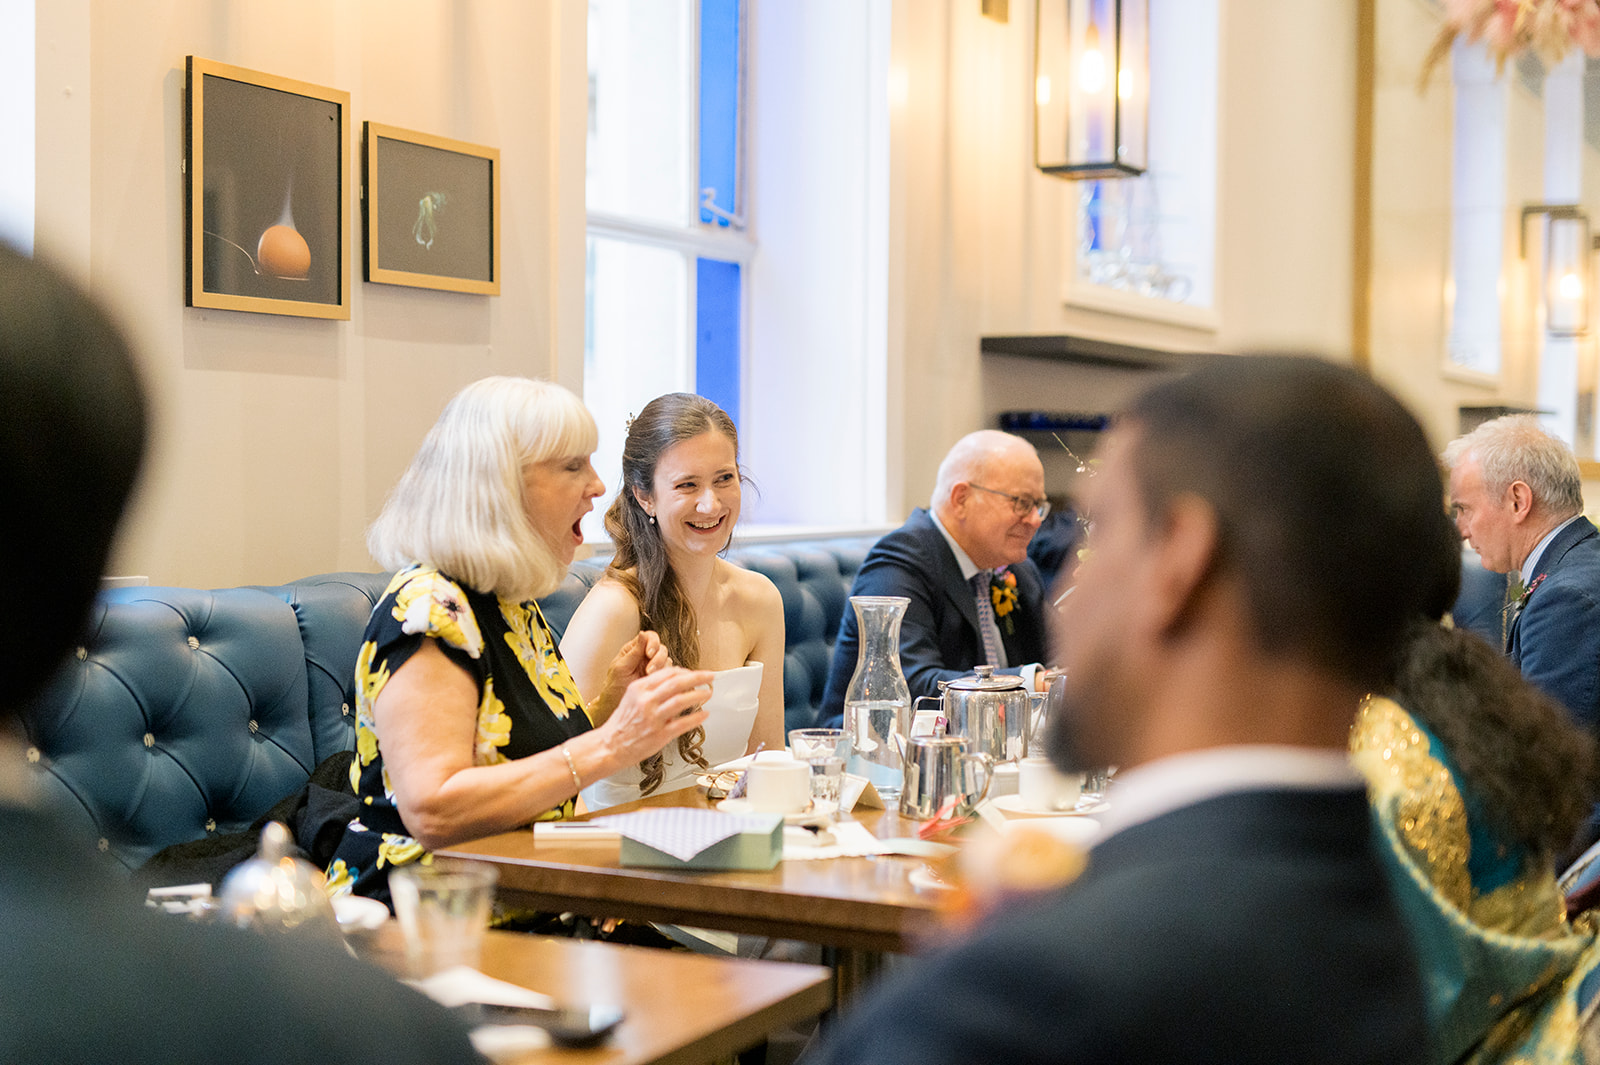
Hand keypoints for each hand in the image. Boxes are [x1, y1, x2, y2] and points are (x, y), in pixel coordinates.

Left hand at [592, 630, 670, 719]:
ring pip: (667, 660)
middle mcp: (646, 656)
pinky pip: (669, 673)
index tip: (649, 654)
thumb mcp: (622, 667)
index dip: (653, 643)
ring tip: (651, 677)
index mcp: (635, 649)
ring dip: (662, 668)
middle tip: (650, 670)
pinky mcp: (659, 678)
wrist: (615, 704)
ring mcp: (654, 667)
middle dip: (658, 658)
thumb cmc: (614, 685)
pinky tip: (659, 682)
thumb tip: (642, 633)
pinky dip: (666, 676)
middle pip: (661, 648)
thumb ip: (634, 651)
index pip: (650, 637)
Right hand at [598, 665, 713, 766]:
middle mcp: (646, 701)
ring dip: (698, 695)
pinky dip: (696, 718)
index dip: (685, 671)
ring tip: (708, 693)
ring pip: (681, 700)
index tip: (695, 673)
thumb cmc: (622, 723)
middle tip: (710, 676)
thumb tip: (675, 680)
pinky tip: (704, 714)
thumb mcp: (632, 697)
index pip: (667, 673)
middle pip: (677, 682)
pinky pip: (682, 723)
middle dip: (697, 677)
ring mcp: (653, 718)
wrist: (610, 746)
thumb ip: (651, 689)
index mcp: (639, 688)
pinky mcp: (659, 735)